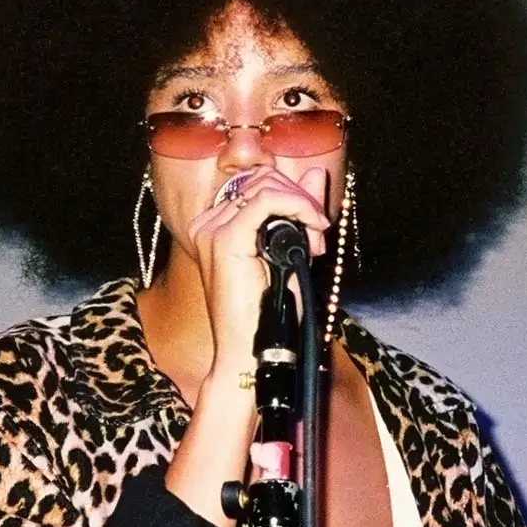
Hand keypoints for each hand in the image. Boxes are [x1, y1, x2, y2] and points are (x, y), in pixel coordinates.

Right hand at [187, 164, 331, 375]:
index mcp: (217, 225)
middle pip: (263, 180)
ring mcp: (212, 230)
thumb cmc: (268, 313)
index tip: (316, 231)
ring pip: (267, 186)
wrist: (250, 353)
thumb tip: (313, 173)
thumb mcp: (291, 253)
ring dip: (302, 208)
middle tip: (318, 239)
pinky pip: (266, 201)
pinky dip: (297, 208)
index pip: (260, 184)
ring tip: (315, 244)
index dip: (294, 198)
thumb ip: (299, 211)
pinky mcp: (225, 240)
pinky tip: (314, 230)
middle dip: (300, 202)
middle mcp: (208, 223)